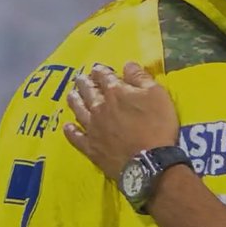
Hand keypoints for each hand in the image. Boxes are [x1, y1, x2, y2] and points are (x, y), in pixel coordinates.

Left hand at [63, 62, 180, 180]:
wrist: (149, 162)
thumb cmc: (157, 126)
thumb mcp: (157, 95)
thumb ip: (141, 77)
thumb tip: (127, 64)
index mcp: (115, 92)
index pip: (104, 77)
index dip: (101, 71)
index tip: (97, 68)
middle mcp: (99, 107)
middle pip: (88, 91)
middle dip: (84, 82)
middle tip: (80, 78)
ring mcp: (92, 128)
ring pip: (79, 110)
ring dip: (75, 101)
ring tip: (72, 95)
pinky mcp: (91, 148)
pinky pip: (76, 137)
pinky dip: (71, 131)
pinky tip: (68, 127)